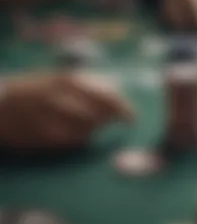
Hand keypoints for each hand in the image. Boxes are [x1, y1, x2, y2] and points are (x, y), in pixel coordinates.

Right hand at [0, 72, 133, 149]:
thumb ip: (90, 85)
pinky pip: (65, 144)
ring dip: (89, 132)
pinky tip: (68, 134)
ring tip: (85, 127)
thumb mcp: (62, 79)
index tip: (133, 120)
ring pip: (82, 133)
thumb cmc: (38, 89)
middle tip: (108, 123)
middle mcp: (59, 98)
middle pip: (97, 117)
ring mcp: (47, 118)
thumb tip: (118, 91)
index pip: (105, 96)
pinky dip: (73, 141)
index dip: (123, 109)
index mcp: (68, 80)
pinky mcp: (36, 137)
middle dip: (106, 122)